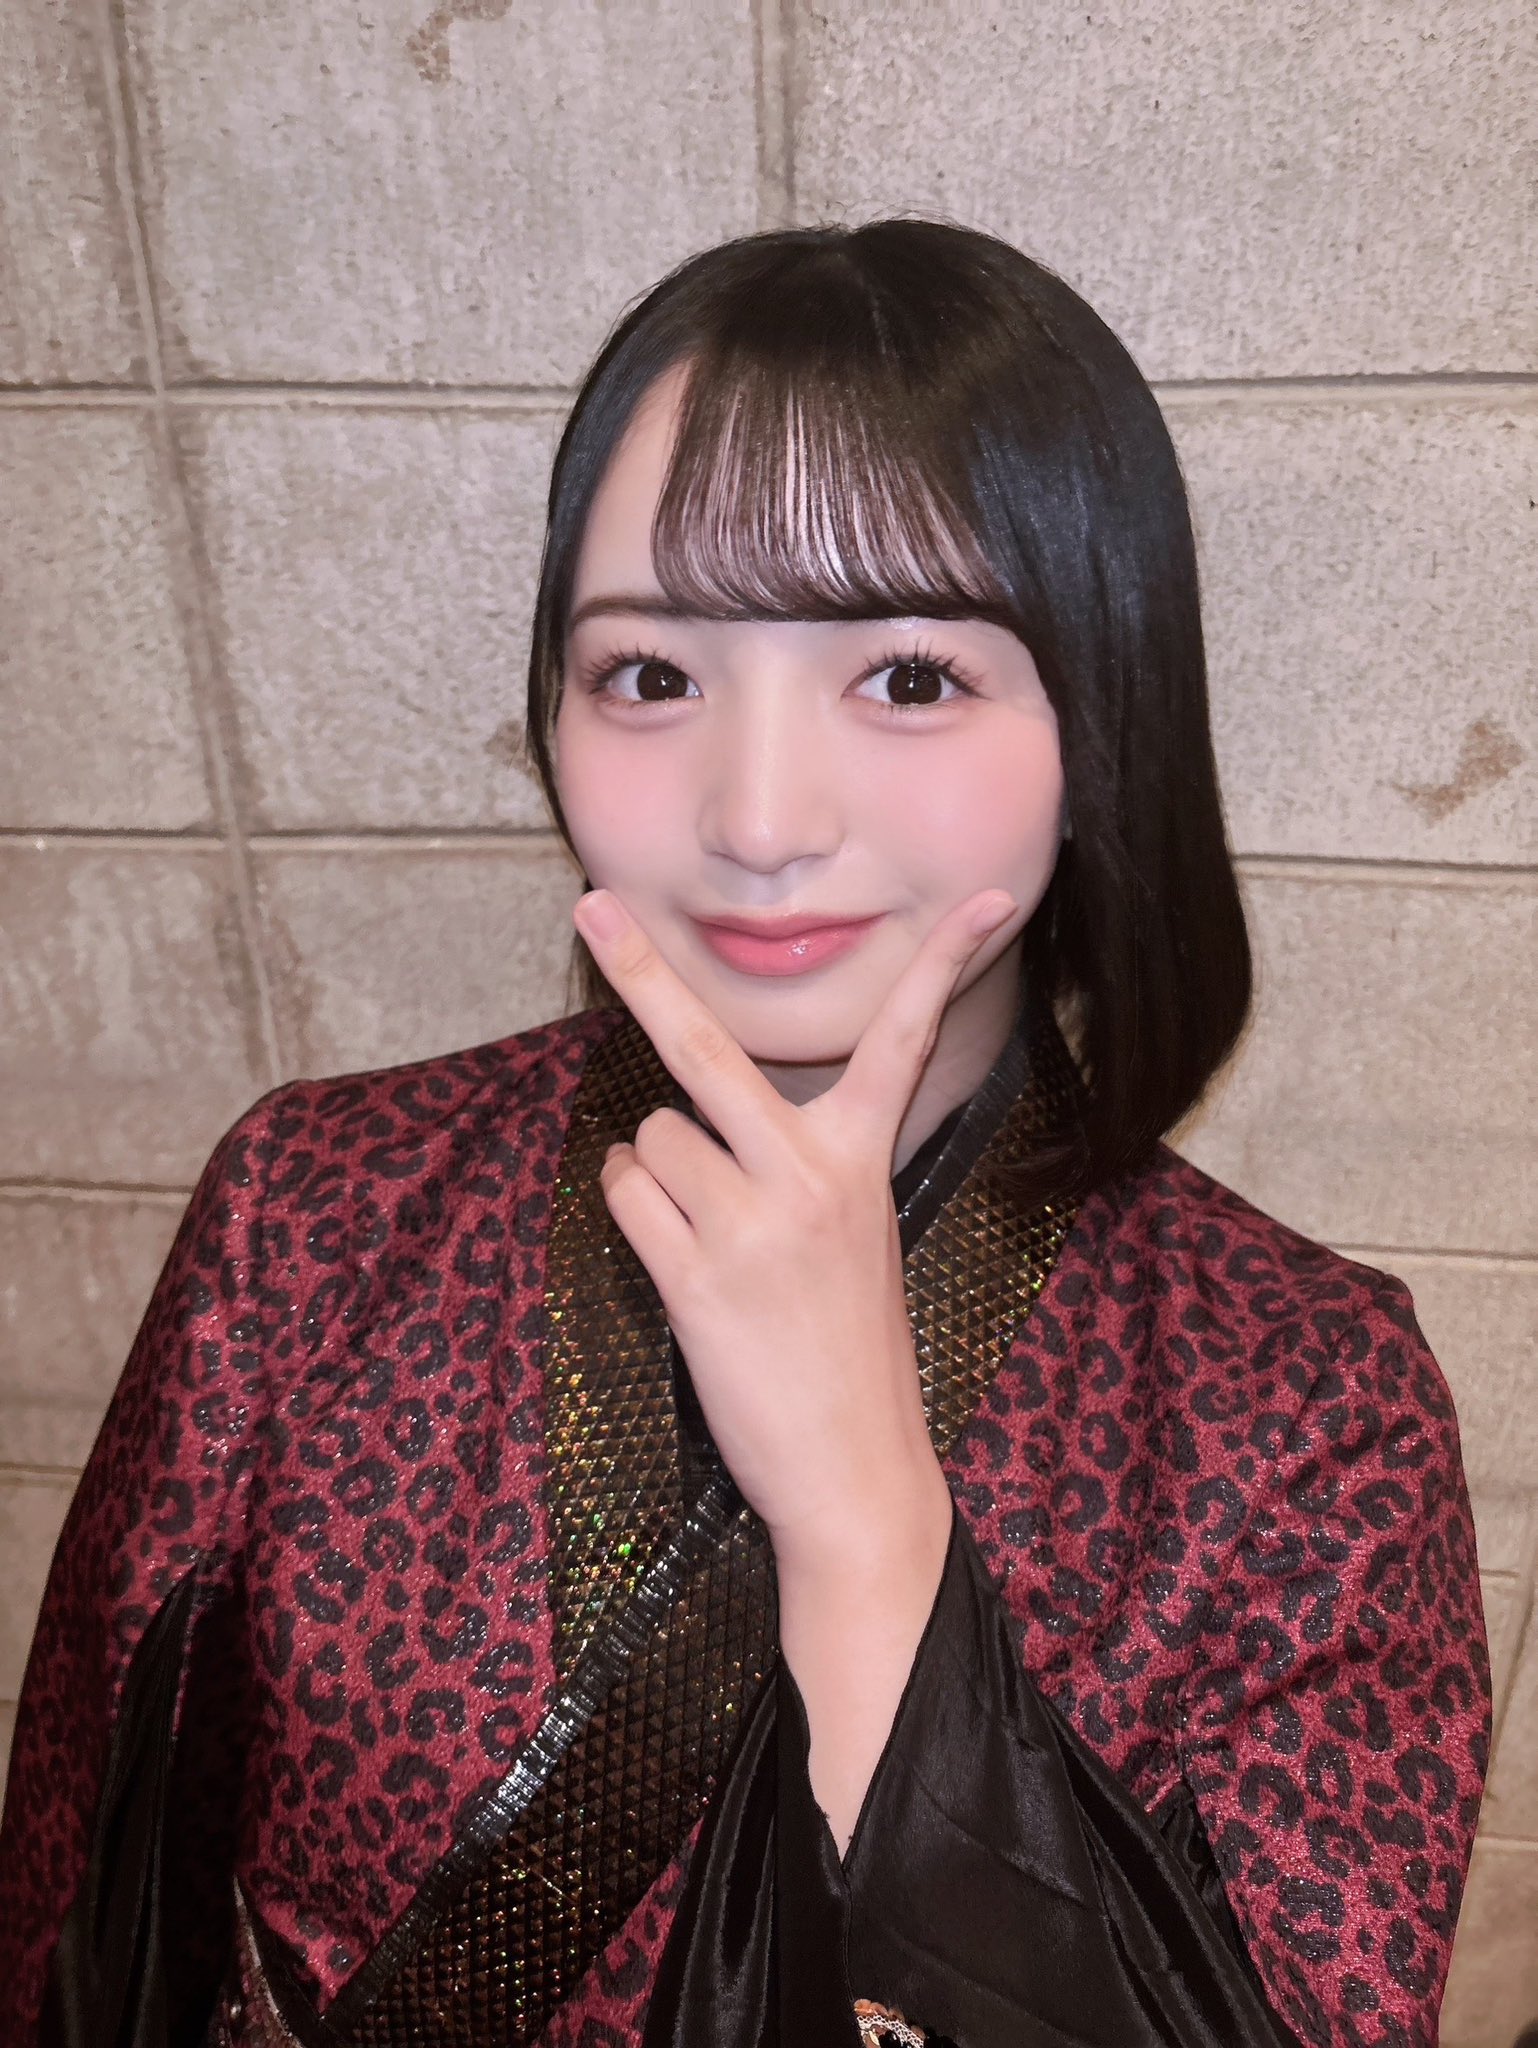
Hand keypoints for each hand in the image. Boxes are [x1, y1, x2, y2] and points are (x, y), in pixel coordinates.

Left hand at [571, 885, 1015, 1569]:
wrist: (856, 1470)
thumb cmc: (852, 1348)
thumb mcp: (862, 1231)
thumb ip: (806, 1160)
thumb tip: (698, 1112)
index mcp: (867, 1157)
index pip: (906, 1035)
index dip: (944, 961)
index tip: (986, 897)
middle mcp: (812, 1173)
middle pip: (707, 1047)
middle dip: (641, 971)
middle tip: (592, 907)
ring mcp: (753, 1221)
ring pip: (652, 1137)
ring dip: (655, 1171)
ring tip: (706, 1234)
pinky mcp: (698, 1274)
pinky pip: (626, 1194)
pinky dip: (632, 1207)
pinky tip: (678, 1253)